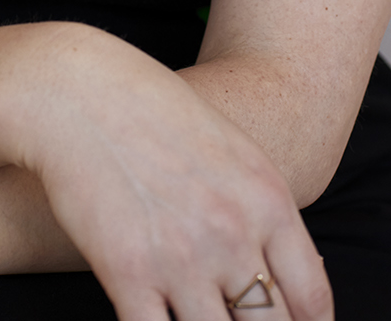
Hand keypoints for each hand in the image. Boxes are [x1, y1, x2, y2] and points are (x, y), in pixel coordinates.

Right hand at [0, 23, 333, 320]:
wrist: (79, 91)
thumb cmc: (152, 113)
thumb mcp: (229, 150)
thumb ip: (261, 212)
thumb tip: (279, 273)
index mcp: (268, 200)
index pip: (312, 300)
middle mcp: (233, 234)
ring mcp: (182, 258)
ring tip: (194, 319)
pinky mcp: (128, 273)